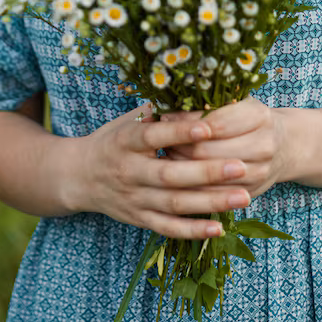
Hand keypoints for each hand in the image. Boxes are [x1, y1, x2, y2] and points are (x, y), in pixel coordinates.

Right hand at [68, 104, 251, 238]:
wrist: (79, 177)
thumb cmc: (114, 141)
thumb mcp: (128, 120)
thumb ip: (159, 111)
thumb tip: (196, 91)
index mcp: (125, 142)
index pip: (153, 136)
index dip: (180, 133)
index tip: (210, 128)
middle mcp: (128, 172)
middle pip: (170, 175)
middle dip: (208, 172)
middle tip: (241, 166)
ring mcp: (134, 199)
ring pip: (174, 204)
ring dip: (210, 203)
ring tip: (243, 197)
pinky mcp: (140, 219)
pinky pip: (168, 228)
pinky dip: (192, 231)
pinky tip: (219, 228)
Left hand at [163, 99, 291, 199]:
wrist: (283, 147)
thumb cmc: (250, 120)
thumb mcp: (237, 103)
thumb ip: (209, 105)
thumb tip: (168, 111)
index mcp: (258, 115)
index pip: (214, 122)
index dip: (185, 123)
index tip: (163, 119)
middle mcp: (263, 144)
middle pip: (208, 150)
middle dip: (179, 147)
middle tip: (159, 142)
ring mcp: (259, 171)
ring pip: (209, 176)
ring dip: (182, 168)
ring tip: (166, 157)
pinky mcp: (251, 192)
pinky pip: (214, 195)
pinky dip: (193, 189)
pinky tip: (178, 179)